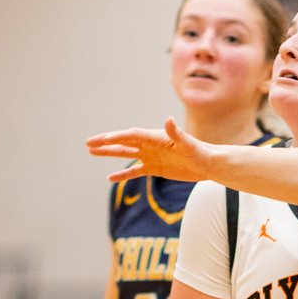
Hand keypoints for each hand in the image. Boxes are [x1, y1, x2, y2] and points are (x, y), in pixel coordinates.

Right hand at [85, 118, 214, 184]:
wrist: (208, 164)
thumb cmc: (199, 152)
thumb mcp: (188, 144)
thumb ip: (176, 133)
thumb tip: (168, 120)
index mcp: (155, 137)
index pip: (132, 136)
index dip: (117, 137)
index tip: (102, 139)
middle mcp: (150, 145)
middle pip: (123, 142)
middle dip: (106, 143)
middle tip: (88, 143)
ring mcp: (151, 156)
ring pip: (126, 154)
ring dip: (109, 153)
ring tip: (92, 152)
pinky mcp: (155, 169)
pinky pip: (135, 171)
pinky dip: (123, 175)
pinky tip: (110, 178)